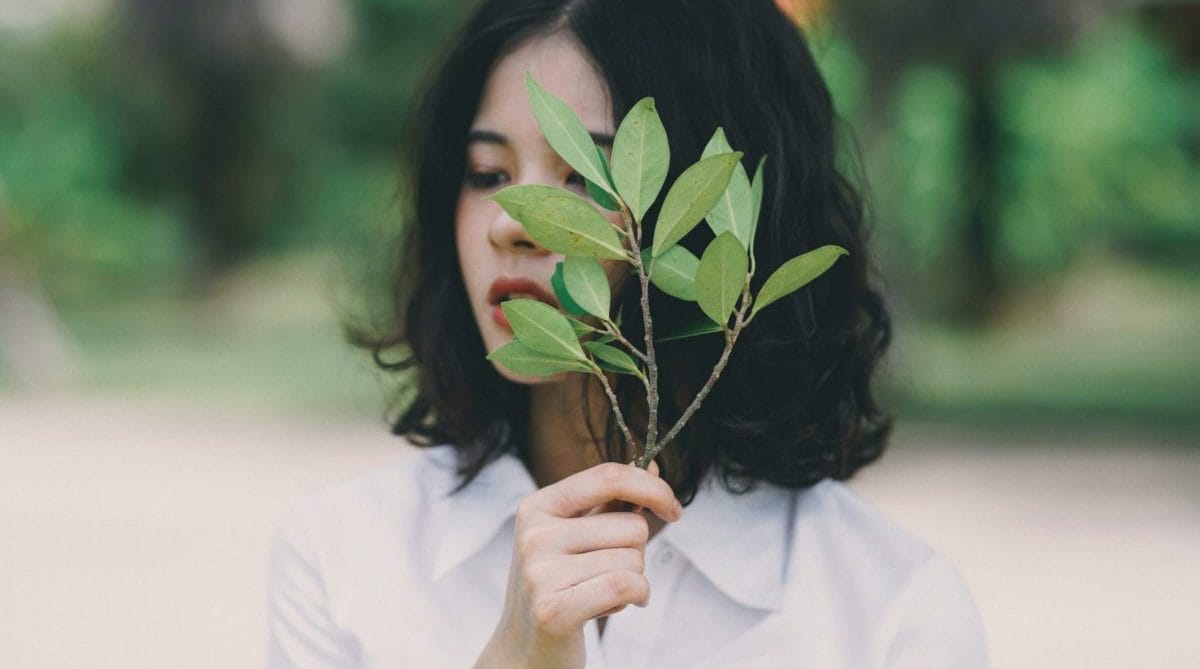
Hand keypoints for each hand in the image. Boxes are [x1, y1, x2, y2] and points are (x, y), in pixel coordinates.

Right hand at [473, 461, 681, 668]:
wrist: (523, 651)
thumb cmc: (559, 588)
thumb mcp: (577, 538)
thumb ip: (611, 503)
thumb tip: (654, 465)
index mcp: (538, 506)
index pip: (608, 477)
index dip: (652, 488)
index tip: (672, 508)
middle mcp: (534, 534)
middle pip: (631, 526)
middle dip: (636, 553)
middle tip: (606, 573)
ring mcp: (540, 572)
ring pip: (633, 560)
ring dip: (633, 581)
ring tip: (599, 594)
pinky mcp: (553, 610)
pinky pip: (627, 586)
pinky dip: (636, 598)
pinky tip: (614, 607)